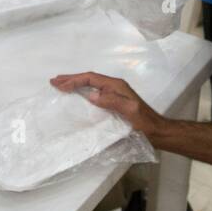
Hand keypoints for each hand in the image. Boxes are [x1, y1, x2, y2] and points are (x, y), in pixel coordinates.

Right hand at [49, 72, 165, 140]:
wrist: (157, 131)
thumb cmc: (144, 123)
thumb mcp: (130, 111)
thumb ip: (112, 102)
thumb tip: (92, 95)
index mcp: (116, 86)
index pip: (91, 78)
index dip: (74, 80)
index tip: (59, 84)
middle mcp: (114, 87)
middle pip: (90, 78)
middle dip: (71, 78)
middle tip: (54, 81)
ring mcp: (114, 94)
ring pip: (91, 84)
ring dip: (76, 83)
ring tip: (61, 85)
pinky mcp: (114, 102)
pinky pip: (94, 92)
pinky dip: (82, 91)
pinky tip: (77, 96)